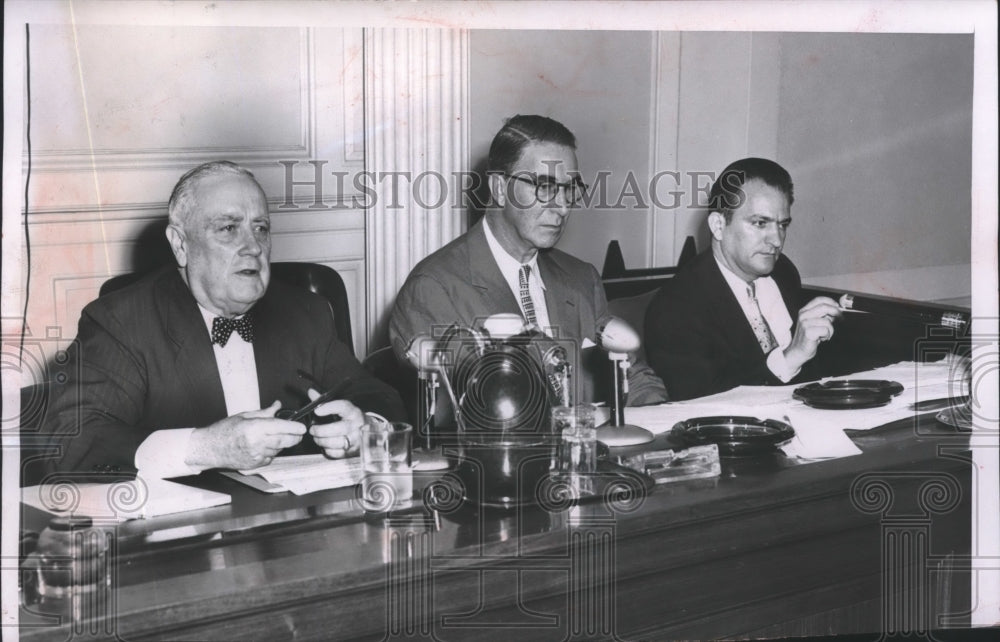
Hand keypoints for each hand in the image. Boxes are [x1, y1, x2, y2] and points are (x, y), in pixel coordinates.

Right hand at [186, 401, 306, 469]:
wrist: (209, 449)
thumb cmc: (223, 430)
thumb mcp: (244, 416)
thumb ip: (264, 413)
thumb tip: (278, 406)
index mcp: (254, 428)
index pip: (281, 427)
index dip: (294, 427)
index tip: (302, 427)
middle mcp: (257, 443)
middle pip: (284, 441)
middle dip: (295, 437)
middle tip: (299, 433)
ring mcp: (256, 456)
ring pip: (279, 449)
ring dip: (283, 443)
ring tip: (278, 436)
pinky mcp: (255, 464)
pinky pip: (271, 457)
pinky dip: (273, 451)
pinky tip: (265, 445)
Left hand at [307, 389, 363, 458]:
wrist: (366, 432)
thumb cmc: (348, 419)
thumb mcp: (340, 408)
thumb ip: (324, 401)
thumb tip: (311, 392)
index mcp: (353, 412)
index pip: (342, 407)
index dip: (329, 408)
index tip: (317, 411)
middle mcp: (356, 425)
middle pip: (338, 428)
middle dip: (321, 430)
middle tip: (312, 430)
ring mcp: (356, 439)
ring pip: (336, 442)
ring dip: (322, 441)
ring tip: (316, 438)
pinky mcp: (352, 451)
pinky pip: (337, 453)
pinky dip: (328, 450)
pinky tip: (325, 446)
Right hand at [783, 296, 841, 370]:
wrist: (798, 351)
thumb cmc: (808, 338)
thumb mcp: (815, 323)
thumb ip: (823, 315)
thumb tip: (837, 310)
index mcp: (804, 311)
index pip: (819, 300)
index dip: (831, 302)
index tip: (838, 307)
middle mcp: (803, 315)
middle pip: (824, 307)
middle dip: (836, 312)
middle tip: (840, 318)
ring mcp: (805, 323)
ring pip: (827, 321)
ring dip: (830, 329)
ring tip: (825, 335)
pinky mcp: (808, 332)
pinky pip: (826, 330)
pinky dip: (827, 335)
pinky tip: (821, 339)